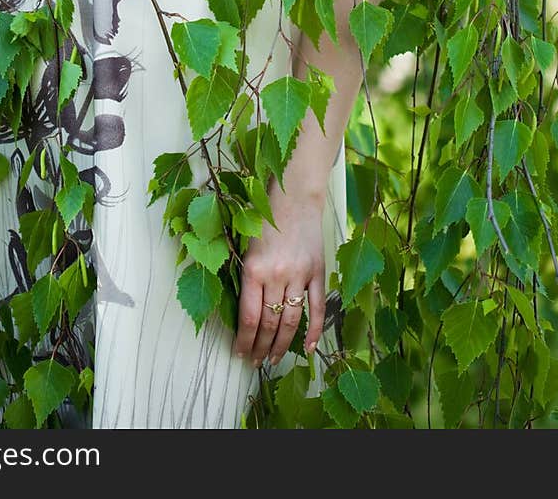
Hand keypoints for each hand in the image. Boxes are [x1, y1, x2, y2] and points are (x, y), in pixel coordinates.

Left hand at [234, 189, 325, 367]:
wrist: (294, 195)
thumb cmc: (264, 218)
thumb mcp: (245, 246)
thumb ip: (245, 278)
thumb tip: (242, 313)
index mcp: (254, 269)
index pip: (249, 317)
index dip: (244, 341)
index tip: (240, 353)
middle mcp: (277, 275)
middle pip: (269, 323)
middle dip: (260, 347)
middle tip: (256, 363)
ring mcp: (300, 275)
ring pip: (291, 320)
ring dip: (282, 344)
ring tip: (274, 359)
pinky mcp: (318, 271)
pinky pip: (317, 307)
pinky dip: (315, 330)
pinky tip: (309, 348)